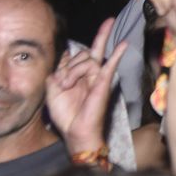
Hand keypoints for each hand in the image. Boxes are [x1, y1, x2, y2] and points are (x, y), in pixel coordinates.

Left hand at [46, 19, 129, 154]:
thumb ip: (54, 74)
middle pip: (83, 54)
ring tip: (67, 86)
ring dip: (72, 70)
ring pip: (87, 59)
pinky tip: (124, 43)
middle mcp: (87, 74)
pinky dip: (118, 53)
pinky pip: (111, 64)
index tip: (60, 76)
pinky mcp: (103, 82)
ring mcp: (97, 77)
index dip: (65, 60)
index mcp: (75, 76)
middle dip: (72, 63)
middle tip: (82, 62)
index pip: (72, 57)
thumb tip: (62, 61)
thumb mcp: (51, 92)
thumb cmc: (65, 115)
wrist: (74, 131)